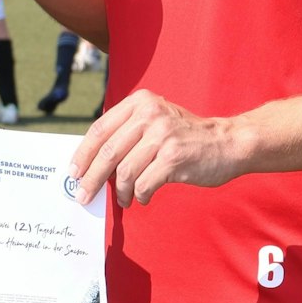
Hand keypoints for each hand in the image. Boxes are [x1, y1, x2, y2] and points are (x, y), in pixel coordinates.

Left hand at [68, 89, 244, 207]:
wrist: (228, 143)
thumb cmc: (185, 137)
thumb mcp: (155, 120)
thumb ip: (127, 132)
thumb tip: (91, 161)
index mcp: (140, 102)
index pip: (100, 129)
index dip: (83, 153)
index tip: (73, 172)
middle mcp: (149, 114)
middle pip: (107, 152)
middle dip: (92, 178)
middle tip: (82, 195)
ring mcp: (162, 135)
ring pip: (125, 172)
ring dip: (120, 192)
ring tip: (123, 200)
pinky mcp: (174, 157)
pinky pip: (144, 184)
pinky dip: (140, 195)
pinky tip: (143, 198)